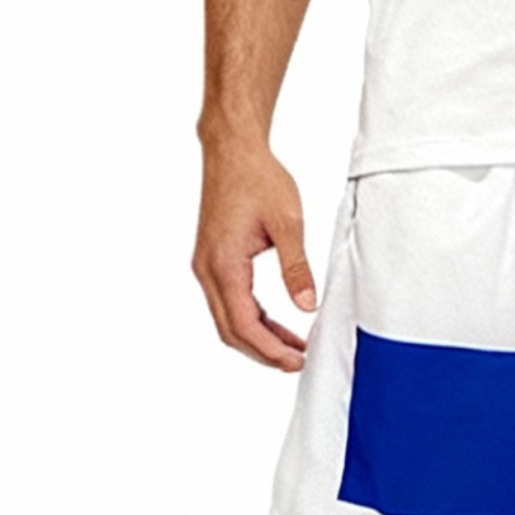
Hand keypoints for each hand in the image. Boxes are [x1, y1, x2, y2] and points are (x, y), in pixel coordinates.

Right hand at [192, 140, 315, 370]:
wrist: (233, 151)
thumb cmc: (258, 179)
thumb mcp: (288, 223)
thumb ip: (297, 267)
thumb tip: (307, 305)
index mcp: (224, 264)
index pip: (243, 324)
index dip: (270, 350)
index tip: (297, 361)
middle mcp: (207, 270)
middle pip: (230, 330)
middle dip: (263, 352)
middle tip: (298, 362)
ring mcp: (207, 266)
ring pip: (228, 318)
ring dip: (258, 338)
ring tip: (293, 348)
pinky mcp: (213, 260)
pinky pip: (229, 301)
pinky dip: (252, 318)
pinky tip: (278, 324)